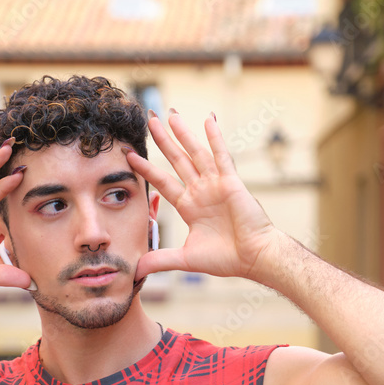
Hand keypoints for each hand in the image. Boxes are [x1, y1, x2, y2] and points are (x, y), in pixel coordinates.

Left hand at [125, 111, 280, 281]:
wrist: (253, 258)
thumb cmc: (226, 259)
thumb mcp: (186, 259)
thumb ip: (160, 260)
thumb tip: (136, 270)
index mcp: (190, 206)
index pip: (163, 182)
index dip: (146, 168)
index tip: (129, 155)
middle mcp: (201, 191)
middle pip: (177, 160)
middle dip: (163, 139)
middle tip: (150, 119)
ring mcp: (216, 184)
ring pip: (195, 153)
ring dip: (184, 133)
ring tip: (171, 113)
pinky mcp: (231, 182)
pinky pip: (221, 155)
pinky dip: (215, 137)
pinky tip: (208, 119)